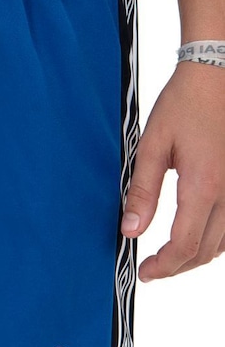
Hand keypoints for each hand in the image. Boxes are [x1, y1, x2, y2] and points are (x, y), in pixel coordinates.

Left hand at [120, 59, 224, 281]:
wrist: (217, 74)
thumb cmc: (182, 105)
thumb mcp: (151, 147)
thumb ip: (141, 192)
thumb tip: (130, 229)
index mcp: (204, 186)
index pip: (186, 245)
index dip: (164, 266)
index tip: (144, 272)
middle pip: (207, 251)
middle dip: (177, 267)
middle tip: (151, 269)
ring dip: (198, 257)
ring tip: (169, 258)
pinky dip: (216, 241)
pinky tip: (198, 238)